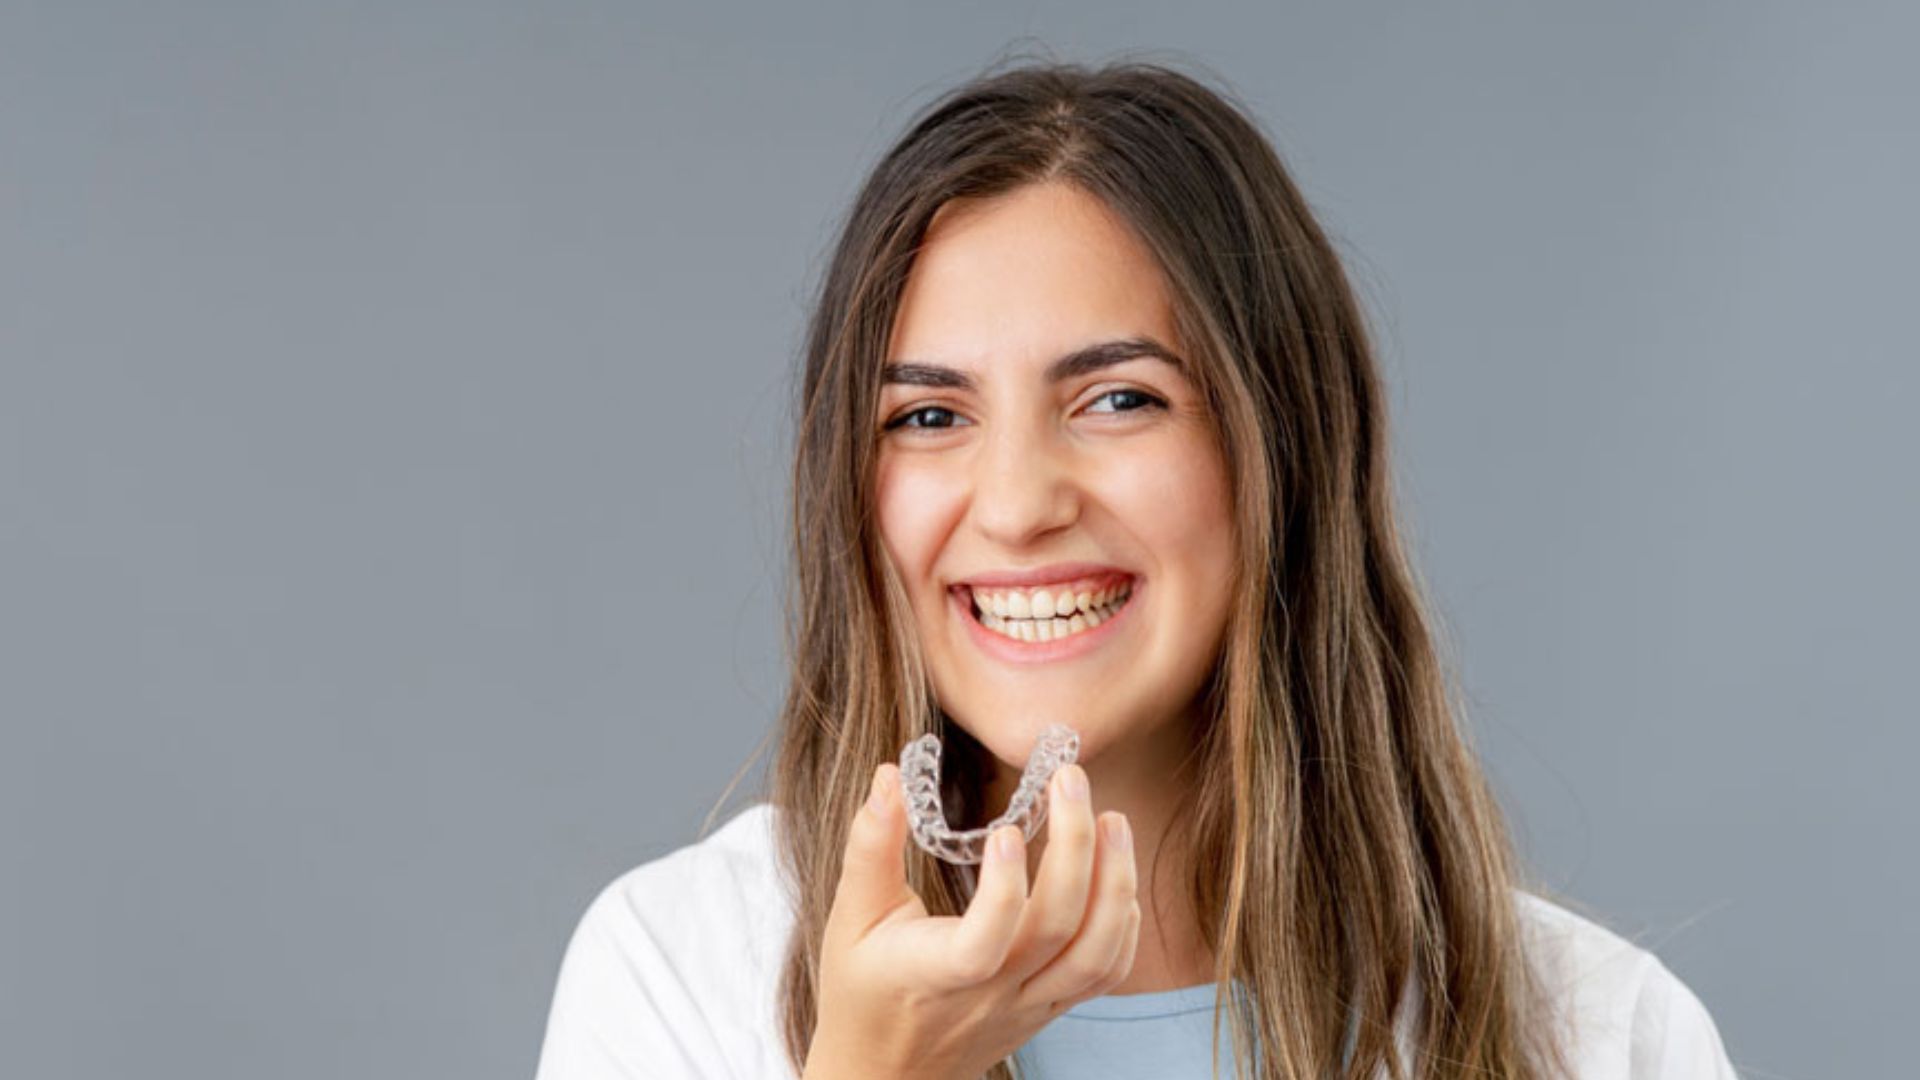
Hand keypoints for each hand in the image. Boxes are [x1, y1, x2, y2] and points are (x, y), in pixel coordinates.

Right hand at [802, 761, 1139, 1079]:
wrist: (887, 1072)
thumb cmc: (863, 987)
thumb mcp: (852, 916)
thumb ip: (870, 846)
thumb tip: (889, 776)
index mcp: (936, 973)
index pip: (983, 944)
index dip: (1003, 889)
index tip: (1006, 827)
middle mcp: (992, 994)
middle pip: (1056, 931)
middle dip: (1075, 847)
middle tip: (1071, 779)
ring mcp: (1030, 1003)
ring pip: (1095, 955)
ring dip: (1115, 883)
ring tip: (1112, 821)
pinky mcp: (1051, 1006)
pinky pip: (1105, 973)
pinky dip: (1123, 925)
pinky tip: (1115, 874)